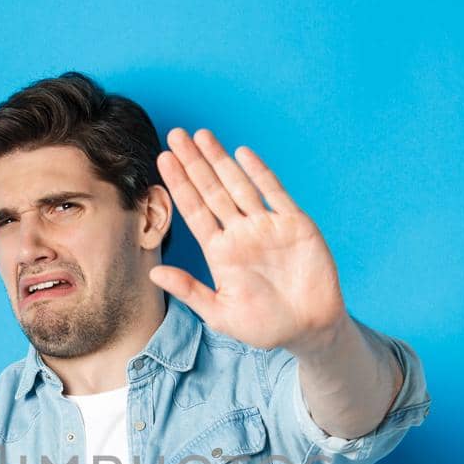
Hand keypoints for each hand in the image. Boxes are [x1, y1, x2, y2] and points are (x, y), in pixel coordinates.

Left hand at [151, 127, 350, 354]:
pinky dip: (260, 174)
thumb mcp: (221, 313)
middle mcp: (240, 233)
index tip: (163, 160)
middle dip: (194, 163)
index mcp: (220, 252)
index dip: (180, 185)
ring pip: (239, 185)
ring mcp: (267, 226)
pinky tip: (242, 154)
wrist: (309, 328)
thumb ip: (189, 291)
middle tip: (176, 134)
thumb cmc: (265, 326)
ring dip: (221, 160)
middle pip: (212, 190)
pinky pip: (275, 193)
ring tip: (202, 135)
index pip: (195, 211)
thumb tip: (154, 273)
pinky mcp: (294, 224)